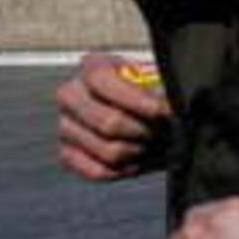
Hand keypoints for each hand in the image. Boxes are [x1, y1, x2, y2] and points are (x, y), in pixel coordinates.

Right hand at [56, 52, 169, 181]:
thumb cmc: (155, 89)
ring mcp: (65, 126)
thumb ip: (163, 83)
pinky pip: (97, 171)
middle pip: (108, 123)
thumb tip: (173, 100)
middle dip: (145, 131)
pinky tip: (142, 159)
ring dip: (140, 151)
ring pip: (108, 150)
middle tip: (167, 131)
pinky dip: (126, 169)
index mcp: (93, 67)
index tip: (164, 111)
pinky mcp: (68, 153)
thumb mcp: (160, 76)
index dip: (136, 99)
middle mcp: (71, 95)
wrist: (147, 109)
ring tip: (158, 143)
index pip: (102, 80)